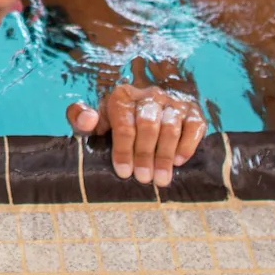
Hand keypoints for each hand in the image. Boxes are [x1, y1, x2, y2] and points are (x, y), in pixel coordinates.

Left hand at [68, 81, 207, 187]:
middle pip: (148, 125)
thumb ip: (80, 118)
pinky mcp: (192, 112)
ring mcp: (173, 102)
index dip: (123, 149)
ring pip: (170, 127)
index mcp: (123, 95)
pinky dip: (187, 144)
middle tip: (142, 178)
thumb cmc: (116, 123)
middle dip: (144, 154)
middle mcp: (150, 95)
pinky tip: (179, 161)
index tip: (123, 172)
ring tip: (160, 179)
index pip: (124, 122)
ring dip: (165, 155)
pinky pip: (193, 126)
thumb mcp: (96, 120)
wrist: (147, 111)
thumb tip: (88, 119)